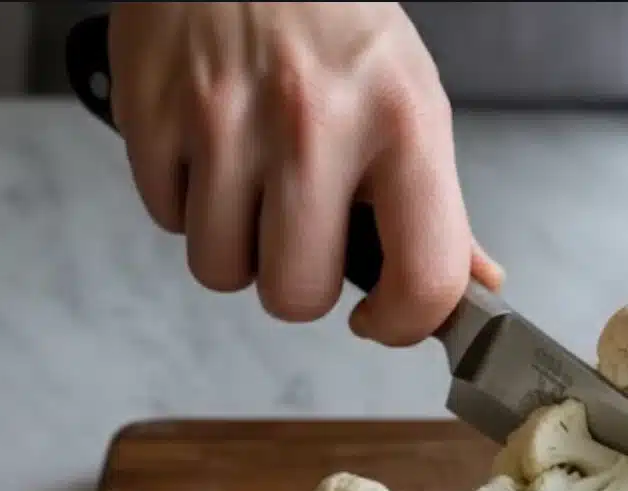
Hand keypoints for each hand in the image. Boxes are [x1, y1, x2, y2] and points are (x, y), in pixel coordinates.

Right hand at [107, 2, 500, 344]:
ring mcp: (226, 117)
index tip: (382, 319)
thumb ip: (438, 207)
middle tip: (302, 233)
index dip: (402, 324)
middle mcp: (315, 122)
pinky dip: (187, 202)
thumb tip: (474, 288)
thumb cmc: (334, 21)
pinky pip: (167, 219)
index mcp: (402, 124)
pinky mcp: (154, 111)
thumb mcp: (410, 100)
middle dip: (297, 281)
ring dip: (236, 247)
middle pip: (295, 294)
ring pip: (221, 269)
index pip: (423, 277)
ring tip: (254, 188)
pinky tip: (213, 152)